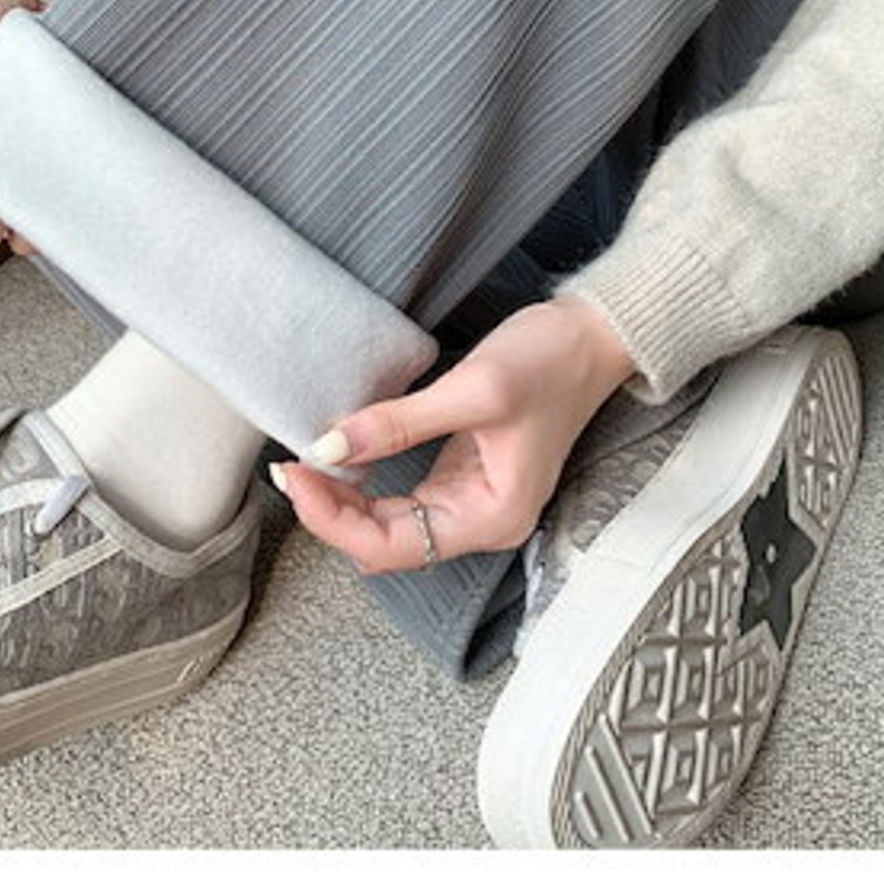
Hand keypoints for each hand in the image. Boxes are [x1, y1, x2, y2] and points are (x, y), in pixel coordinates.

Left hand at [275, 295, 634, 573]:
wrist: (594, 335)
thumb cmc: (551, 362)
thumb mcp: (473, 389)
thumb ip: (399, 423)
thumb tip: (330, 448)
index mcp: (491, 517)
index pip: (390, 547)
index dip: (333, 519)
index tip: (296, 476)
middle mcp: (482, 521)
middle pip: (385, 543)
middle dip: (331, 512)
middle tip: (289, 468)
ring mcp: (471, 500)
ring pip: (389, 525)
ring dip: (344, 501)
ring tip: (305, 465)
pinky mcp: (462, 474)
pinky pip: (403, 498)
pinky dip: (367, 484)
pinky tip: (341, 459)